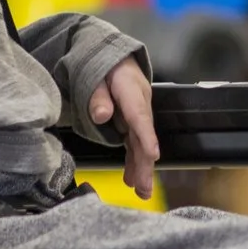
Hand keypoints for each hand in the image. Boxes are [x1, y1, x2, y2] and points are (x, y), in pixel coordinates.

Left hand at [88, 56, 159, 199]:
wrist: (113, 57)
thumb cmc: (102, 65)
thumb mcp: (94, 73)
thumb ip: (97, 95)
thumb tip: (101, 115)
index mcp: (131, 90)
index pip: (139, 115)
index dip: (146, 136)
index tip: (153, 154)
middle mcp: (140, 104)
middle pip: (143, 136)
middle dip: (145, 163)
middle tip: (143, 188)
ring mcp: (139, 113)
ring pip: (141, 143)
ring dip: (141, 167)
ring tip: (141, 191)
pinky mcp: (133, 120)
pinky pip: (136, 143)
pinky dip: (135, 160)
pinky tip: (132, 178)